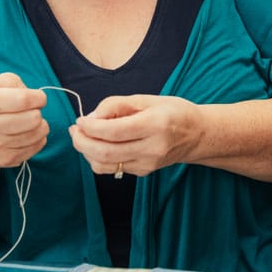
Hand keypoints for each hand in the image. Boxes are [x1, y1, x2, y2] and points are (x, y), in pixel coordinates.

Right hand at [0, 73, 48, 169]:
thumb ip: (11, 82)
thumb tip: (31, 95)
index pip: (23, 99)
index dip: (38, 97)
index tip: (38, 98)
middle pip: (33, 118)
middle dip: (38, 111)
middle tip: (30, 111)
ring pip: (39, 132)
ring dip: (40, 125)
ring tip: (28, 122)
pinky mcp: (5, 159)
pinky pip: (38, 145)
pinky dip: (38, 138)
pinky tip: (25, 134)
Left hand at [69, 94, 197, 177]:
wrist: (197, 135)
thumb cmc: (173, 112)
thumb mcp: (148, 99)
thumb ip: (117, 105)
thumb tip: (92, 118)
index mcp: (155, 124)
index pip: (113, 131)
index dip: (90, 127)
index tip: (80, 120)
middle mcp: (152, 148)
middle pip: (105, 152)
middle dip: (82, 142)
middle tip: (75, 130)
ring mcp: (147, 163)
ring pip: (104, 165)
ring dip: (86, 151)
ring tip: (82, 137)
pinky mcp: (143, 172)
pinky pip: (112, 168)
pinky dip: (98, 158)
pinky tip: (98, 145)